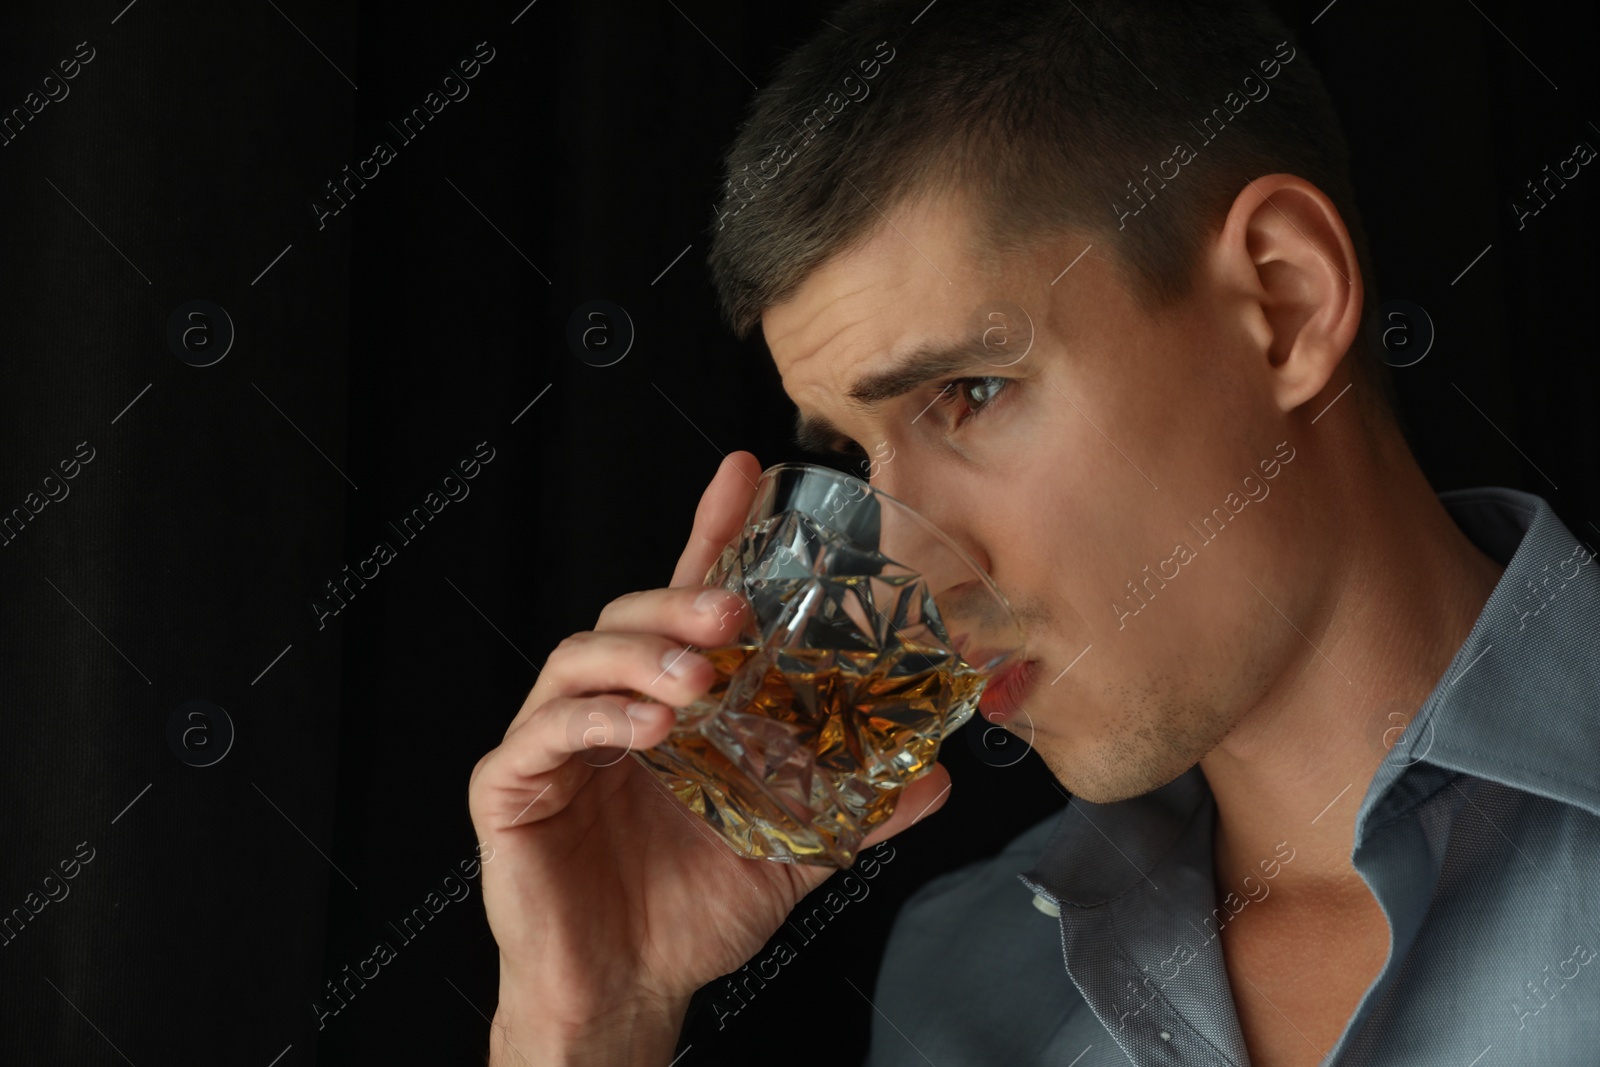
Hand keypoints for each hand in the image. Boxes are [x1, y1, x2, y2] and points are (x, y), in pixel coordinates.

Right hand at [468, 451, 953, 1063]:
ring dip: (641, 655)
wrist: (627, 993)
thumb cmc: (689, 913)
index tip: (745, 474)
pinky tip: (649, 730)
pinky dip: (596, 718)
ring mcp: (554, 743)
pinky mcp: (509, 786)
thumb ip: (850, 811)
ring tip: (699, 678)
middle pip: (628, 615)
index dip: (711, 534)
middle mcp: (609, 708)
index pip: (686, 604)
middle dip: (680, 599)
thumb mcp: (787, 853)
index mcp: (668, 707)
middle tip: (736, 611)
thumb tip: (933, 777)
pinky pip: (544, 733)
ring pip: (579, 657)